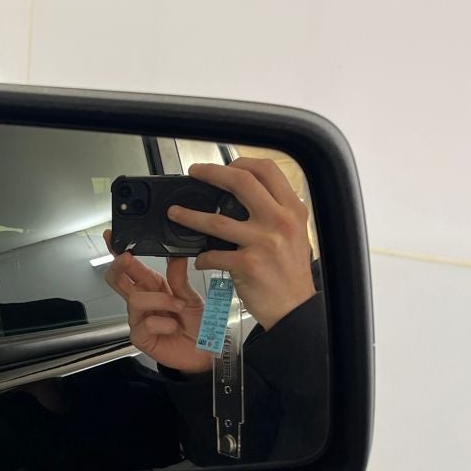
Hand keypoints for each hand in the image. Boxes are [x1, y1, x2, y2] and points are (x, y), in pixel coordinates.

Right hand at [102, 229, 211, 373]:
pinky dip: (165, 323)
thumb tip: (175, 254)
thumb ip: (179, 277)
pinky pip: (146, 323)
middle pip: (117, 280)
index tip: (110, 237)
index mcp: (153, 287)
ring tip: (180, 307)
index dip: (117, 252)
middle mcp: (142, 301)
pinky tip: (174, 327)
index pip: (131, 267)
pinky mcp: (140, 337)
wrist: (206, 352)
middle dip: (118, 266)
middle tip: (125, 258)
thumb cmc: (198, 325)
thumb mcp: (192, 296)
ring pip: (136, 300)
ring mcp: (139, 319)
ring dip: (161, 300)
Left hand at [169, 159, 315, 330]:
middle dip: (211, 173)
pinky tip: (199, 259)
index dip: (241, 162)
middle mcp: (279, 221)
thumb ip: (276, 212)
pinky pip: (214, 255)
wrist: (294, 309)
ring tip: (175, 213)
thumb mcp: (296, 234)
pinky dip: (202, 257)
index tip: (223, 165)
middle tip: (194, 172)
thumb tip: (247, 194)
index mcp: (292, 209)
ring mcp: (263, 242)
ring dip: (189, 216)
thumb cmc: (291, 273)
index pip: (267, 170)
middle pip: (241, 182)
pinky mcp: (247, 264)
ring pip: (216, 220)